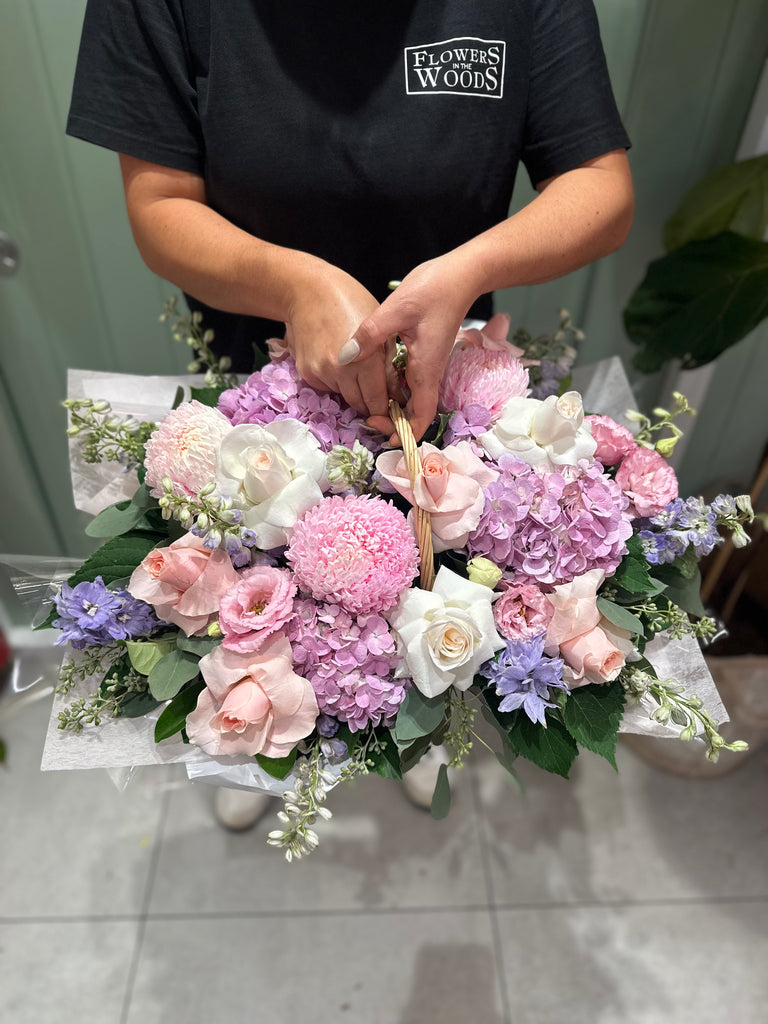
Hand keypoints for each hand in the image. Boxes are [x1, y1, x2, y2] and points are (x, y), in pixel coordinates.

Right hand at [285, 262, 392, 422]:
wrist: (310, 292)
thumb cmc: (352, 304)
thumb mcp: (381, 330)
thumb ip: (389, 365)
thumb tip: (395, 395)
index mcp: (365, 360)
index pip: (377, 402)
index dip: (386, 408)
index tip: (391, 406)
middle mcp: (340, 371)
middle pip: (360, 405)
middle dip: (370, 403)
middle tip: (376, 392)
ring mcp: (321, 373)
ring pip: (344, 397)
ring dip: (352, 391)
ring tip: (355, 369)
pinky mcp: (307, 373)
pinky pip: (327, 388)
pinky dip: (335, 382)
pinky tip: (337, 362)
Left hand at [341, 256, 479, 441]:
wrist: (461, 274)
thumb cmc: (434, 289)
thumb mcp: (397, 308)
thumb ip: (370, 334)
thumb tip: (345, 357)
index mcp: (425, 368)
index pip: (422, 415)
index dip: (406, 433)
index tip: (385, 436)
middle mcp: (428, 371)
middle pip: (414, 412)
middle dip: (392, 423)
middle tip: (365, 420)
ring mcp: (426, 364)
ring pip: (410, 398)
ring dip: (392, 407)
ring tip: (366, 406)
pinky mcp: (423, 354)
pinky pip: (408, 381)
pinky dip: (393, 389)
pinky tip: (374, 380)